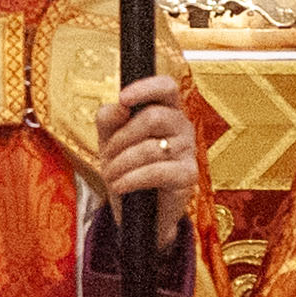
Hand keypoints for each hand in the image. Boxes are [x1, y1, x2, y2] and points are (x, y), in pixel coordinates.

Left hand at [98, 75, 197, 215]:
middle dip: (121, 138)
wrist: (137, 209)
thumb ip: (109, 118)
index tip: (123, 98)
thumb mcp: (109, 139)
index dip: (146, 88)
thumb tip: (119, 106)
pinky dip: (131, 179)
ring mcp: (189, 150)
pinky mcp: (188, 175)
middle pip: (153, 117)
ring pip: (150, 147)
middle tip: (106, 155)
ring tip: (111, 175)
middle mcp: (182, 126)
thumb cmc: (126, 167)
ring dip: (121, 163)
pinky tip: (119, 186)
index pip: (166, 87)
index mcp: (167, 110)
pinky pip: (156, 172)